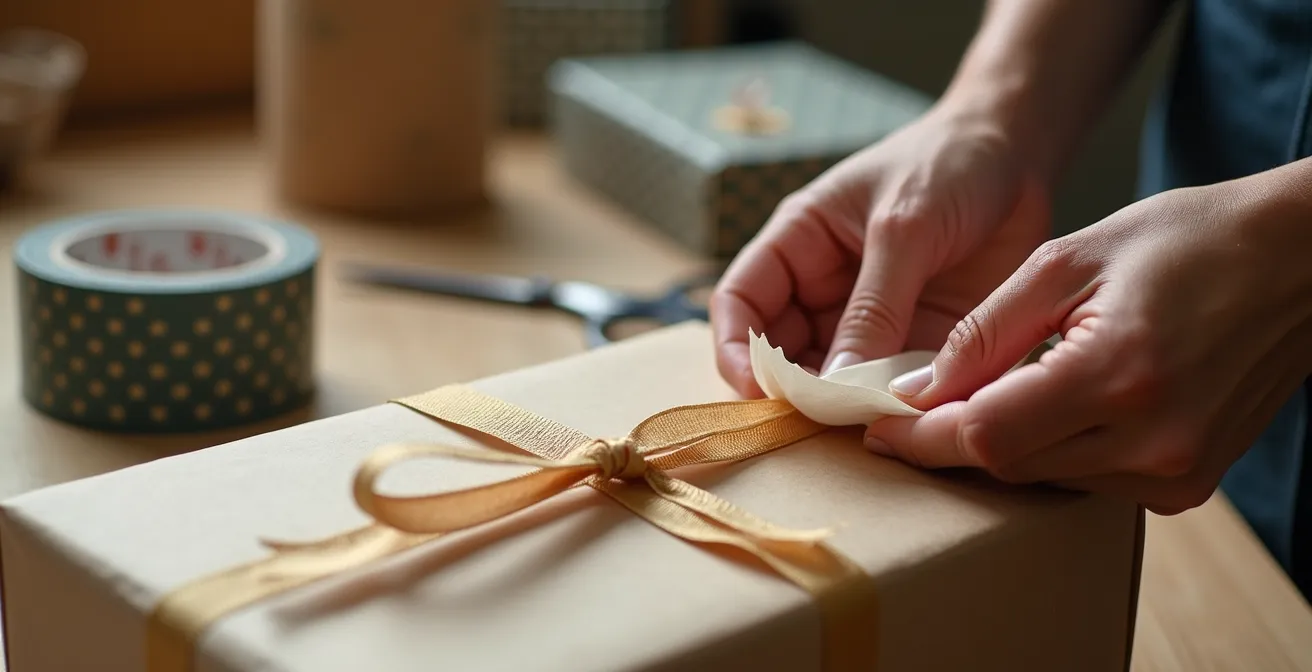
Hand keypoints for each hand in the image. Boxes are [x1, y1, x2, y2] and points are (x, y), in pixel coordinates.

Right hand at [710, 101, 1050, 397]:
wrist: (1020, 153)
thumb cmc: (949, 164)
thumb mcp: (905, 226)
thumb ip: (874, 305)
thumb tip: (837, 384)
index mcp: (798, 244)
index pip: (741, 301)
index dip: (737, 348)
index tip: (756, 390)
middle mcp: (823, 288)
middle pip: (782, 352)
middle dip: (792, 390)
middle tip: (818, 422)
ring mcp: (869, 320)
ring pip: (834, 379)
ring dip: (844, 406)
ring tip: (866, 423)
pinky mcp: (915, 341)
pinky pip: (892, 385)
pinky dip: (895, 406)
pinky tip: (910, 418)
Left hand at [865, 163, 1311, 514]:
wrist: (1298, 261)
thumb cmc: (1186, 240)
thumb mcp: (1067, 261)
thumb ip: (983, 332)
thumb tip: (913, 390)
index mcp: (1119, 373)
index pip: (986, 434)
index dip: (920, 435)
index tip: (876, 425)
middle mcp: (1152, 441)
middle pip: (1009, 464)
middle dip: (949, 437)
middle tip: (909, 407)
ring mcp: (1177, 472)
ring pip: (1043, 478)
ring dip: (1000, 443)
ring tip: (979, 393)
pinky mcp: (1188, 484)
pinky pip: (1087, 480)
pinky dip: (1051, 449)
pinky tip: (1043, 405)